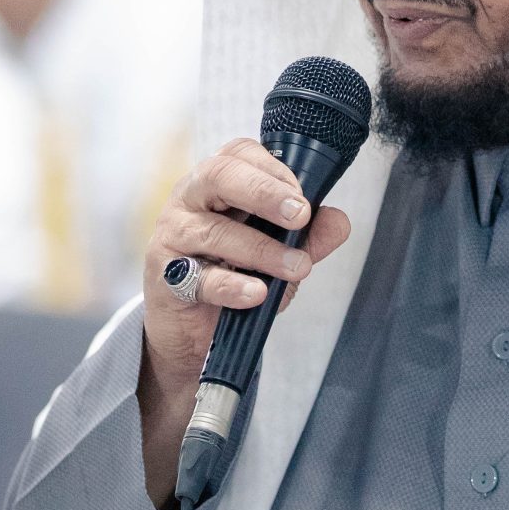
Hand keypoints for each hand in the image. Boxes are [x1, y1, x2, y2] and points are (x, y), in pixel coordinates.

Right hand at [138, 137, 350, 507]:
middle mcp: (188, 209)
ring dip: (259, 249)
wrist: (191, 357)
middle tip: (302, 213)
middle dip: (264, 190)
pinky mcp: (164, 289)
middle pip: (218, 173)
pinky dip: (231, 284)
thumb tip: (344, 220)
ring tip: (296, 273)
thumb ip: (310, 241)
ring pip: (212, 230)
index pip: (239, 152)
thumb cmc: (238, 295)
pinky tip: (260, 296)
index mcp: (218, 190)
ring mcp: (171, 247)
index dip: (273, 163)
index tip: (308, 188)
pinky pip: (197, 279)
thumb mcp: (282, 266)